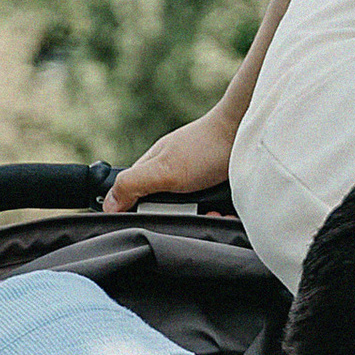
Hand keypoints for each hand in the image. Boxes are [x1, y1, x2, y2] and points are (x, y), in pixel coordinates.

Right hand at [106, 97, 237, 214]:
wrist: (247, 135)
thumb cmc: (204, 147)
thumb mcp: (162, 171)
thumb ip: (132, 185)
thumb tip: (107, 205)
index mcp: (153, 169)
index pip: (136, 201)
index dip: (146, 214)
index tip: (159, 216)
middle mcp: (173, 176)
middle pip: (168, 213)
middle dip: (183, 219)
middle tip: (195, 210)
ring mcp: (197, 183)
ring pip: (194, 217)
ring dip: (206, 218)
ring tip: (214, 210)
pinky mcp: (218, 190)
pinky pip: (215, 213)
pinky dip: (221, 214)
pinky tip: (226, 209)